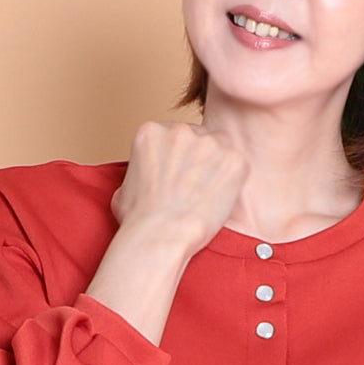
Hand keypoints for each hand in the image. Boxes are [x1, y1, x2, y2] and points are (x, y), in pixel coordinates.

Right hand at [112, 121, 247, 256]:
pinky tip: (220, 200)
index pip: (175, 136)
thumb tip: (144, 180)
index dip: (181, 158)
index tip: (180, 177)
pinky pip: (238, 165)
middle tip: (196, 188)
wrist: (160, 235)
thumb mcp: (125, 187)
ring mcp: (208, 142)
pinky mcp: (232, 158)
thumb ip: (140, 172)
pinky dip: (234, 182)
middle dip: (200, 160)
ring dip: (218, 168)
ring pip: (221, 148)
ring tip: (207, 196)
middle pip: (199, 137)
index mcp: (152, 131)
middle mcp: (180, 130)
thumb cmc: (139, 219)